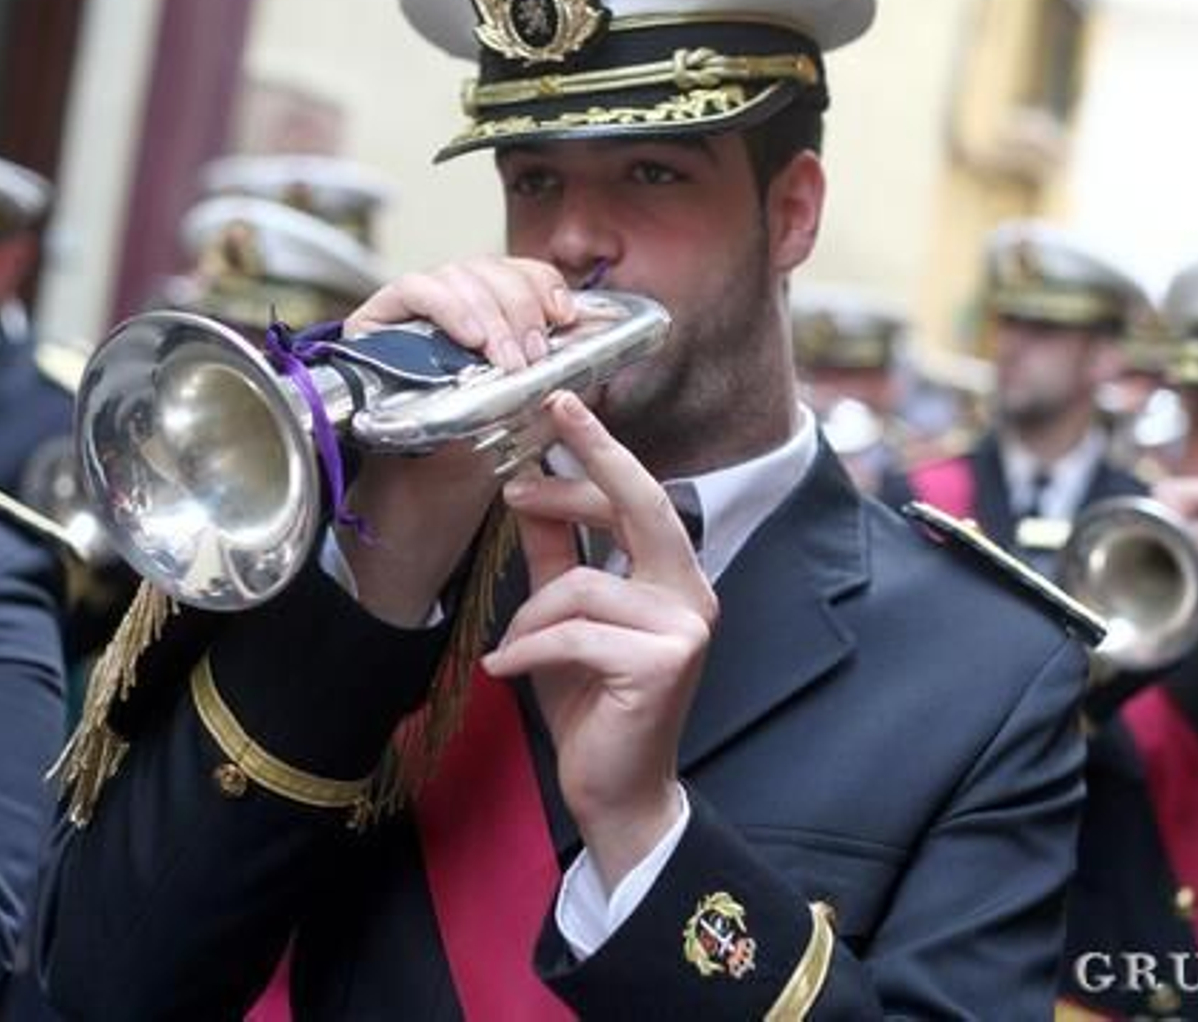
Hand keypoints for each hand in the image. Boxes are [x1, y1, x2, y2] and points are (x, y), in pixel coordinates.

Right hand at [334, 257, 577, 625]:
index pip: (522, 271)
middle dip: (520, 308)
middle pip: (492, 269)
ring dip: (490, 314)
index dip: (544, 285)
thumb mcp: (532, 409)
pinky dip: (447, 308)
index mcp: (495, 307)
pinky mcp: (379, 315)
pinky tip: (470, 339)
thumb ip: (560, 380)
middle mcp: (456, 297)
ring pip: (459, 274)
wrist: (427, 482)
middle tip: (531, 354)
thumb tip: (598, 362)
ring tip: (504, 358)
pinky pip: (413, 288)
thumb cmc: (478, 441)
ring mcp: (417, 303)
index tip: (563, 315)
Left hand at [491, 391, 718, 887]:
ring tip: (509, 648)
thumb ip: (554, 556)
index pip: (639, 499)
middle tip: (550, 417)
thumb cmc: (593, 705)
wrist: (615, 790)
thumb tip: (528, 489)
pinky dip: (529, 648)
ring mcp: (686, 626)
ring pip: (583, 584)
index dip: (601, 451)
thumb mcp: (562, 619)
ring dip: (529, 616)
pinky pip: (576, 631)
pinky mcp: (665, 661)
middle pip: (641, 506)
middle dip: (594, 460)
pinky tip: (506, 671)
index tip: (563, 406)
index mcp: (674, 577)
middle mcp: (692, 593)